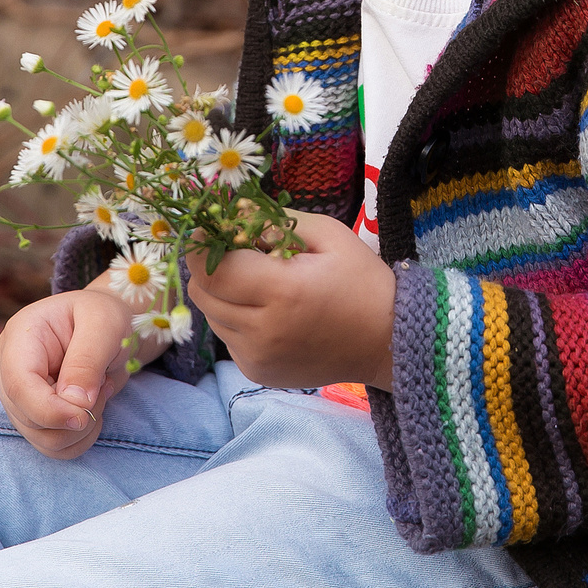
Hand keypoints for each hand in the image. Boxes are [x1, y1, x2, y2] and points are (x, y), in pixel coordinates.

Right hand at [0, 284, 134, 458]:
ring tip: (99, 393)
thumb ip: (87, 360)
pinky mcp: (33, 417)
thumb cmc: (103, 316)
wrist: (106, 327)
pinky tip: (92, 409)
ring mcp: (18, 398)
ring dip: (81, 429)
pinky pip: (53, 447)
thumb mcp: (104, 324)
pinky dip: (80, 438)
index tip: (84, 416)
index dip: (49, 410)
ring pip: (42, 439)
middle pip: (29, 419)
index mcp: (20, 338)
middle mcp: (10, 370)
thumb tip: (74, 403)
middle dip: (76, 416)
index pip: (19, 386)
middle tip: (104, 386)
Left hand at [184, 210, 395, 389]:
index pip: (210, 269)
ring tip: (258, 283)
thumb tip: (232, 214)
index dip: (201, 246)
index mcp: (282, 290)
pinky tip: (267, 311)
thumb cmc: (360, 280)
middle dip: (209, 267)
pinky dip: (236, 319)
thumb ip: (276, 220)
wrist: (385, 341)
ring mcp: (257, 357)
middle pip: (203, 292)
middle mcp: (263, 330)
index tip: (211, 230)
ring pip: (211, 315)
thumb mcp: (328, 234)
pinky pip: (227, 337)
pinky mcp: (257, 372)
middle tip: (236, 252)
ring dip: (222, 293)